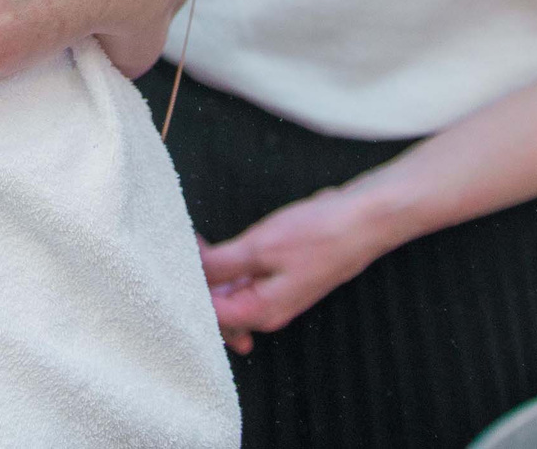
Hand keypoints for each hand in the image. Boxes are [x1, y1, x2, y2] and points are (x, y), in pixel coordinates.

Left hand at [197, 183, 397, 354]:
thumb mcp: (260, 247)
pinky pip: (243, 279)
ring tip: (192, 245)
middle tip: (179, 250)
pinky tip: (212, 248)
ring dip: (209, 273)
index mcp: (260, 312)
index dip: (186, 289)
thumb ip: (222, 265)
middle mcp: (266, 311)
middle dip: (195, 282)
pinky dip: (226, 266)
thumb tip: (190, 274)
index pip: (208, 315)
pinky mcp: (279, 277)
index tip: (173, 260)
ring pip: (229, 293)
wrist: (362, 220)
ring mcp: (274, 295)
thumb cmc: (319, 235)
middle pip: (216, 309)